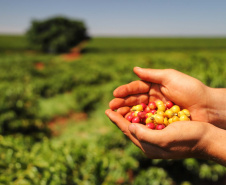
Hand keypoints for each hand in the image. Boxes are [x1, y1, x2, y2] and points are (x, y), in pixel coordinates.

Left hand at [105, 109, 225, 165]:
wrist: (205, 139)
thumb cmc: (186, 139)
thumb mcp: (164, 139)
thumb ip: (144, 135)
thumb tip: (129, 128)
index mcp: (148, 146)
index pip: (127, 131)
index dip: (116, 120)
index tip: (107, 111)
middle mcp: (149, 142)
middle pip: (130, 127)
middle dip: (120, 117)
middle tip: (111, 107)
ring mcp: (156, 136)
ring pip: (137, 124)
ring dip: (129, 114)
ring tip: (120, 106)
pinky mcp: (162, 130)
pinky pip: (146, 122)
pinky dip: (140, 114)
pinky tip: (137, 108)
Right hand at [109, 67, 209, 123]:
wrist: (207, 107)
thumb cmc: (190, 89)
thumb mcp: (170, 77)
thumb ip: (152, 74)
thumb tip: (134, 69)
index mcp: (156, 86)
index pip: (137, 87)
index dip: (125, 91)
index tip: (115, 93)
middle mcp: (154, 97)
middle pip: (135, 100)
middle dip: (123, 103)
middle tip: (111, 106)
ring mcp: (157, 110)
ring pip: (139, 111)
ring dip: (127, 113)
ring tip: (116, 115)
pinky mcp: (161, 121)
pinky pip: (147, 121)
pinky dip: (137, 122)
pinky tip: (129, 123)